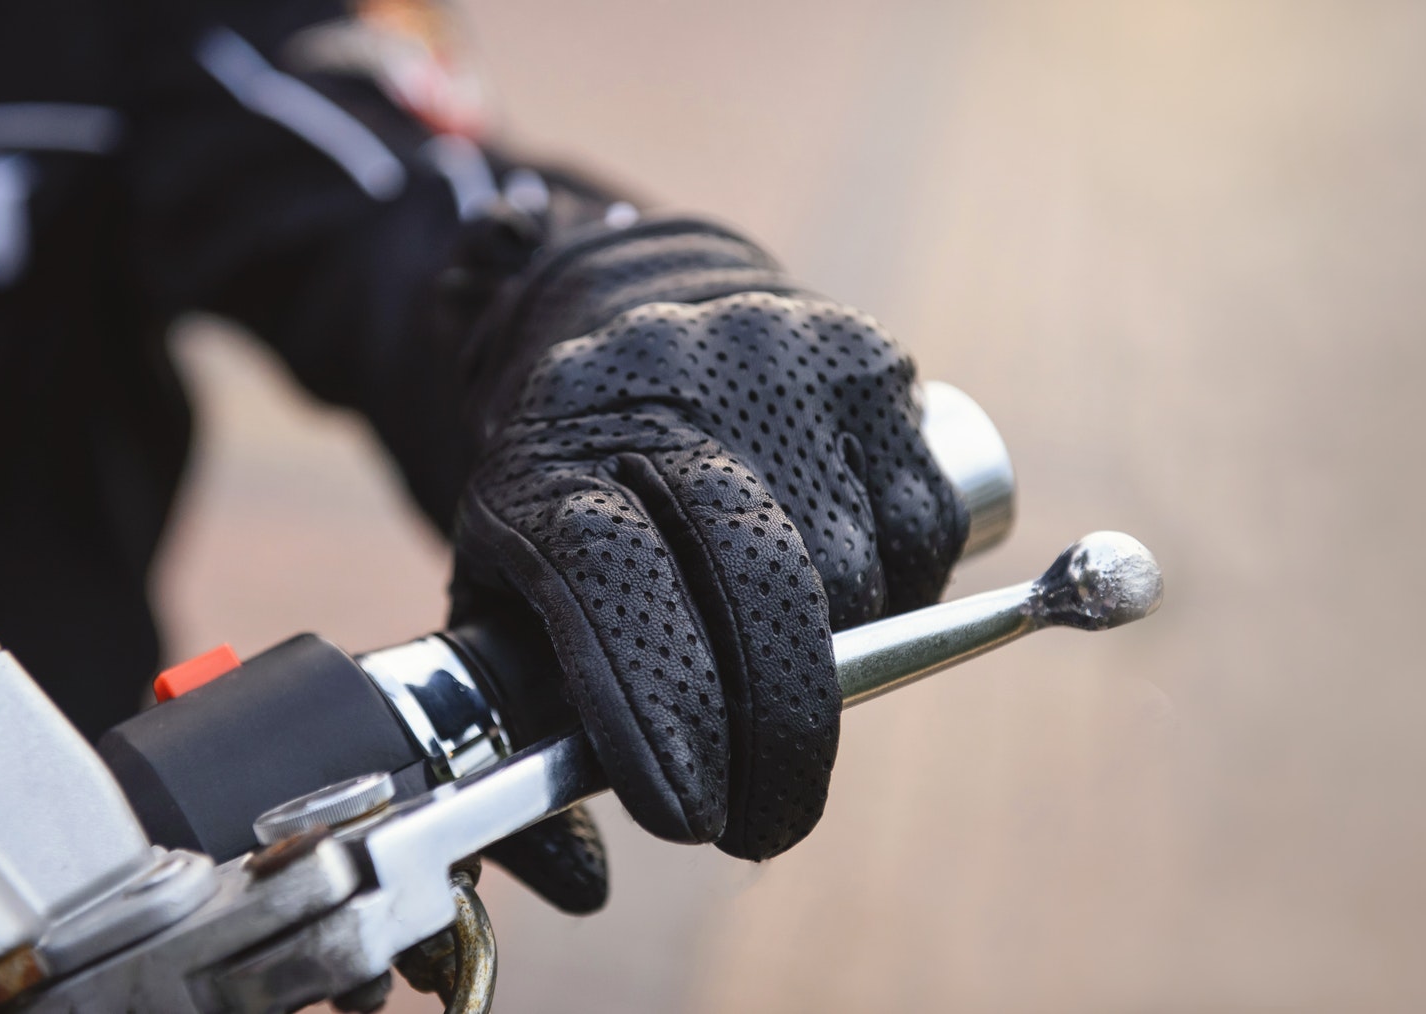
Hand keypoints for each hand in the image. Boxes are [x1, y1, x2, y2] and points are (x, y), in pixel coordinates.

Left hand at [451, 220, 967, 862]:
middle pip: (758, 580)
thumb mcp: (500, 588)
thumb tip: (586, 880)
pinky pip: (925, 524)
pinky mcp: (865, 359)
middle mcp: (663, 392)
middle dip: (780, 729)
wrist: (617, 311)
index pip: (610, 583)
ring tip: (791, 642)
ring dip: (843, 646)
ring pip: (854, 568)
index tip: (688, 816)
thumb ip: (528, 729)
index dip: (658, 711)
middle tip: (769, 815)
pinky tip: (853, 574)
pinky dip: (907, 584)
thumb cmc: (564, 489)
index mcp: (549, 456)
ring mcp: (775, 364)